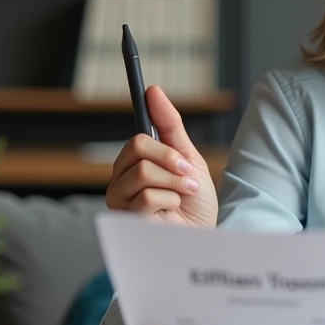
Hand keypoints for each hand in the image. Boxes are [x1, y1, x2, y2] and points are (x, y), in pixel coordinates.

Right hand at [106, 85, 218, 226]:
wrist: (203, 236)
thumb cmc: (194, 203)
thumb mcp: (188, 159)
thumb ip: (169, 127)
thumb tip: (153, 91)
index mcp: (136, 164)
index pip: (136, 135)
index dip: (143, 114)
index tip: (148, 88)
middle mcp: (122, 180)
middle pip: (137, 146)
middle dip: (170, 157)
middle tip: (185, 172)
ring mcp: (120, 200)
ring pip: (143, 170)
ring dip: (173, 182)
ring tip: (182, 195)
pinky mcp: (127, 219)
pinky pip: (148, 195)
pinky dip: (171, 200)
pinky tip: (173, 211)